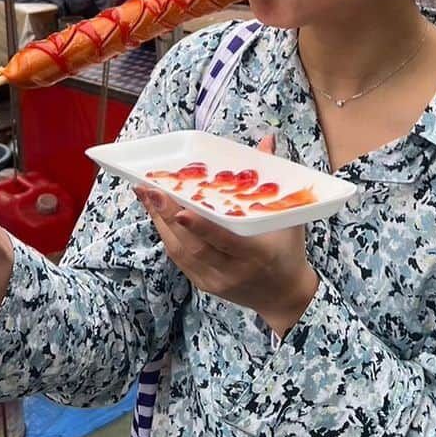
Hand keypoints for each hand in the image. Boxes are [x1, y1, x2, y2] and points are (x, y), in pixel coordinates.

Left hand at [137, 136, 319, 336]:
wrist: (284, 295)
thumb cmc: (288, 250)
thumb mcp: (287, 218)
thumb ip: (272, 180)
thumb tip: (267, 141)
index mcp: (257, 254)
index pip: (225, 241)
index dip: (201, 228)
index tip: (181, 210)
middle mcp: (233, 271)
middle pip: (195, 246)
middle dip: (169, 216)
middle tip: (151, 190)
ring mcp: (216, 280)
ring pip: (181, 252)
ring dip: (161, 222)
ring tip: (147, 195)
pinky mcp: (204, 284)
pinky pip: (180, 258)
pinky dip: (167, 234)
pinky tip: (157, 214)